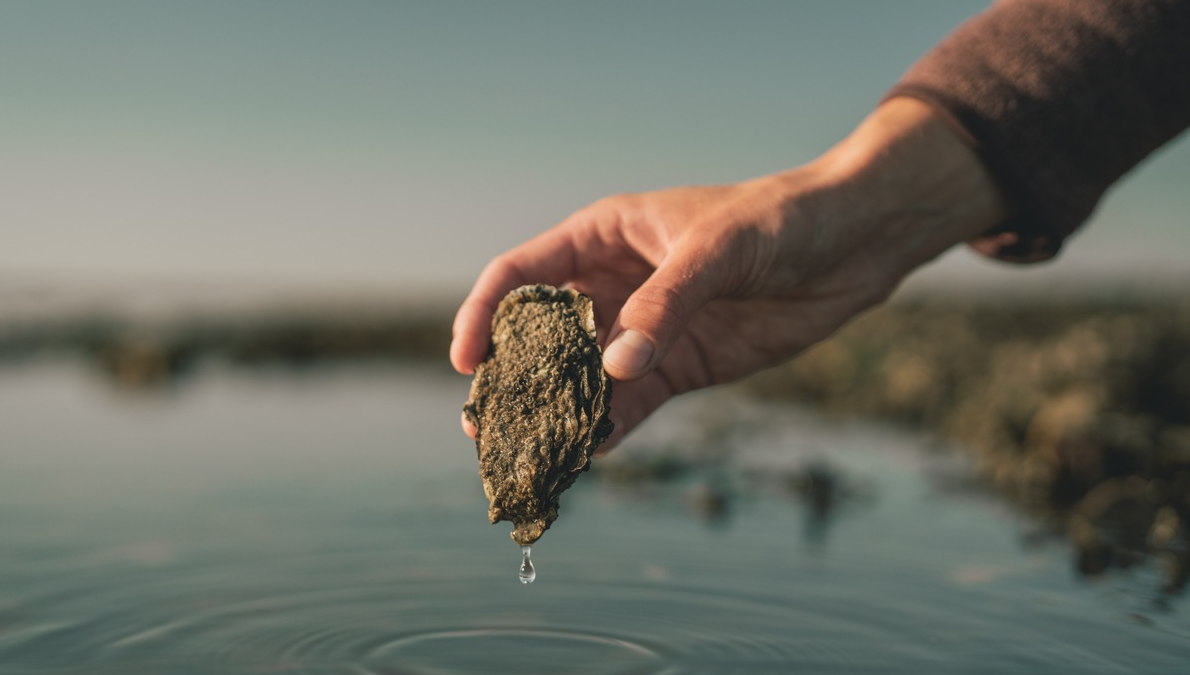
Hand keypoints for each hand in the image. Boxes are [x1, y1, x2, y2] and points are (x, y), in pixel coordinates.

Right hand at [451, 98, 1008, 447]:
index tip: (466, 363)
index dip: (483, 316)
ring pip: (579, 378)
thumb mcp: (716, 251)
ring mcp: (643, 330)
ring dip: (553, 415)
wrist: (852, 244)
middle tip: (484, 427)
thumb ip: (663, 307)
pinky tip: (588, 457)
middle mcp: (612, 285)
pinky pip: (629, 404)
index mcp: (602, 236)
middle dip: (509, 380)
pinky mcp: (678, 366)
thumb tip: (612, 369)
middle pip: (539, 337)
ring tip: (527, 456)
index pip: (520, 275)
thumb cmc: (779, 220)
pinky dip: (607, 430)